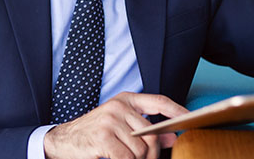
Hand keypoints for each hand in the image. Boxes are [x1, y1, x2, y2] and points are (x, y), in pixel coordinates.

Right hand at [43, 92, 186, 158]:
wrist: (62, 141)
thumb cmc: (94, 134)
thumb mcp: (120, 127)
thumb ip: (146, 131)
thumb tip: (173, 136)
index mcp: (125, 100)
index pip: (159, 101)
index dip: (177, 111)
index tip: (191, 119)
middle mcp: (118, 106)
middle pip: (152, 134)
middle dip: (152, 154)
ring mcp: (110, 120)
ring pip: (141, 150)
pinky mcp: (103, 137)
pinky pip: (127, 158)